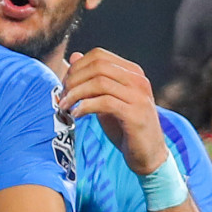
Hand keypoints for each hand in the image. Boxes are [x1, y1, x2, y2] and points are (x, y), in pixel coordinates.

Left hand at [58, 48, 167, 175]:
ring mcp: (139, 96)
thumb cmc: (125, 128)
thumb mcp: (106, 100)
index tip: (64, 84)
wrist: (148, 155)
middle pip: (97, 66)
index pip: (99, 55)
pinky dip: (85, 106)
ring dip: (75, 93)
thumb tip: (74, 56)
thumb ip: (92, 80)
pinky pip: (105, 102)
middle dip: (73, 79)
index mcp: (132, 73)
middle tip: (62, 96)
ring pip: (99, 82)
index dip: (76, 67)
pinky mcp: (136, 115)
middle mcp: (138, 80)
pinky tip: (76, 115)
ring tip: (64, 106)